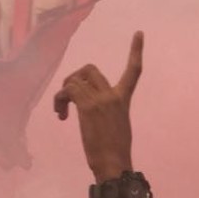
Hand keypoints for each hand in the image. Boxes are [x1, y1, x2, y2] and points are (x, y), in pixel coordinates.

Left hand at [53, 32, 142, 181]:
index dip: (136, 51)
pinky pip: (67, 91)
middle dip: (74, 77)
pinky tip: (61, 116)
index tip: (139, 33)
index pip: (134, 71)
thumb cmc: (114, 152)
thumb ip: (106, 109)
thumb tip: (88, 107)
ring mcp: (100, 100)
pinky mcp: (87, 107)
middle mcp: (113, 96)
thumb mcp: (117, 124)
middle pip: (90, 69)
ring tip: (62, 112)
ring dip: (62, 93)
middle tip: (68, 97)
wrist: (113, 164)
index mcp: (123, 99)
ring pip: (74, 80)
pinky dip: (59, 100)